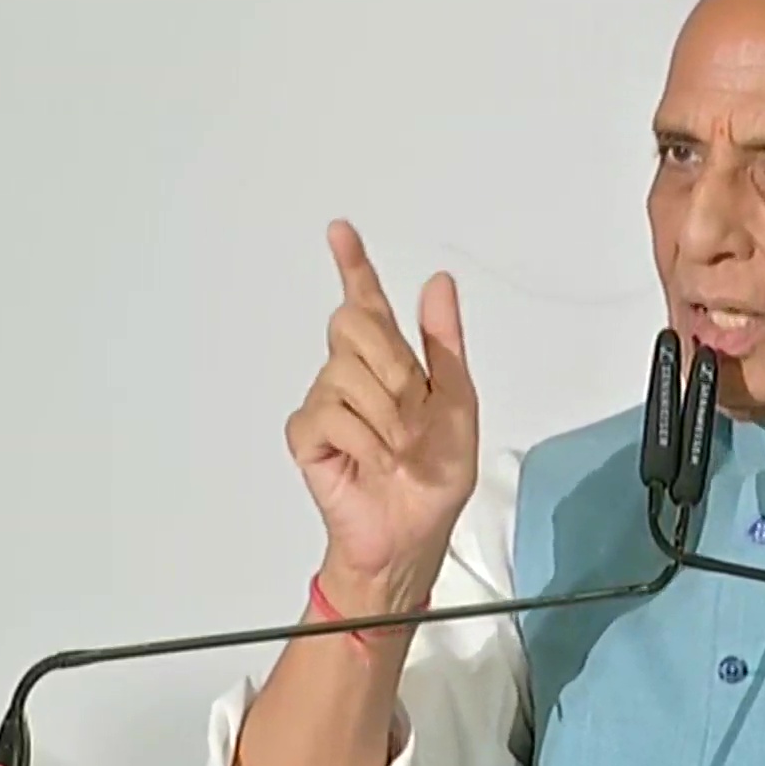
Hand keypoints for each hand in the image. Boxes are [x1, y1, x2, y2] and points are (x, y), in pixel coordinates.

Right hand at [285, 220, 479, 616]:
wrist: (414, 534)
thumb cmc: (433, 478)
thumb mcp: (458, 403)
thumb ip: (445, 342)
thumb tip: (438, 283)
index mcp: (389, 363)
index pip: (366, 302)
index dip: (353, 265)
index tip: (341, 231)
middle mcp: (351, 375)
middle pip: (354, 325)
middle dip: (395, 368)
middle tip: (414, 413)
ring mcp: (325, 404)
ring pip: (346, 374)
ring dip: (387, 417)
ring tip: (398, 449)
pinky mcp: (306, 435)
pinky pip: (331, 415)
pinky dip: (366, 442)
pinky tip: (375, 464)